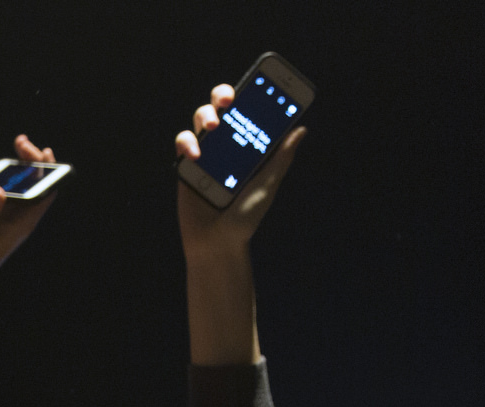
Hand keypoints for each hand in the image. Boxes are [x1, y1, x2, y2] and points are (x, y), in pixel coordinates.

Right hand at [0, 136, 56, 289]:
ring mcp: (15, 215)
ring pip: (27, 185)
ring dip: (24, 165)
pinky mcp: (4, 215)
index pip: (45, 191)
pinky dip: (12, 176)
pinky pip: (14, 191)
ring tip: (18, 145)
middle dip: (34, 160)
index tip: (44, 151)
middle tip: (21, 141)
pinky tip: (6, 165)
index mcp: (26, 221)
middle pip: (37, 184)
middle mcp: (24, 216)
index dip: (49, 170)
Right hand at [176, 85, 306, 259]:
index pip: (252, 112)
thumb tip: (301, 128)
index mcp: (248, 146)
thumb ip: (281, 157)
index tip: (265, 82)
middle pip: (222, 107)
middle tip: (231, 99)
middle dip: (224, 94)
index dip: (257, 93)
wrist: (216, 245)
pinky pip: (183, 143)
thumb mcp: (267, 185)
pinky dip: (188, 142)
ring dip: (205, 115)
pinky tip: (196, 154)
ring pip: (201, 119)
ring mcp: (205, 153)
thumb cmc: (244, 219)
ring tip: (214, 126)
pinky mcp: (185, 166)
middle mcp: (226, 145)